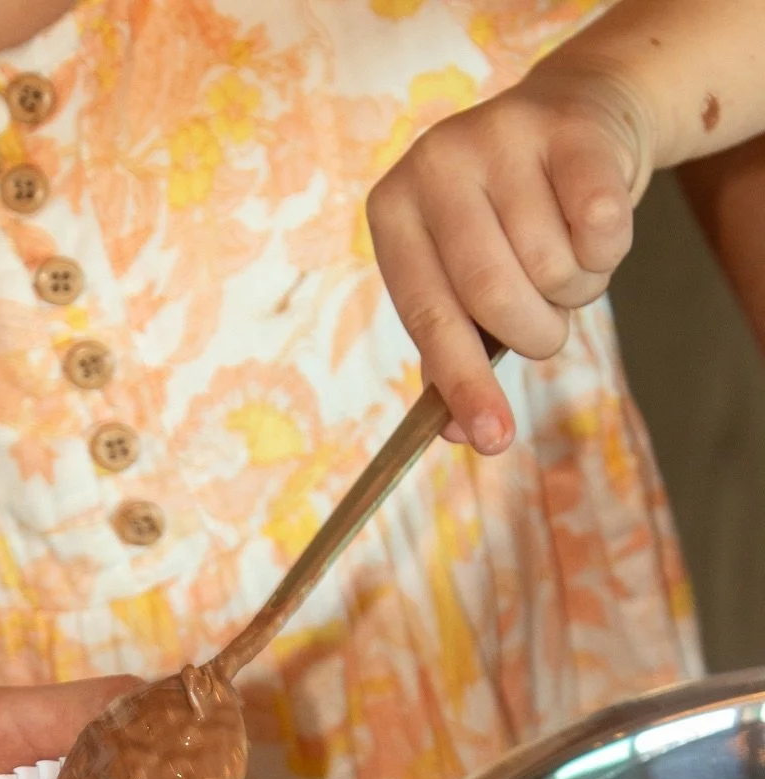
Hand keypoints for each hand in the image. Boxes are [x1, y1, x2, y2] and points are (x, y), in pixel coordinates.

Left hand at [366, 62, 654, 452]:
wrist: (575, 114)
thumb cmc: (507, 221)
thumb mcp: (462, 281)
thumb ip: (453, 353)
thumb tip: (461, 434)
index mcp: (393, 210)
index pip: (427, 315)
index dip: (462, 383)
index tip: (492, 438)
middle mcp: (435, 162)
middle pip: (494, 295)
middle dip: (534, 333)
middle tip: (546, 323)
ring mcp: (501, 132)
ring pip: (553, 265)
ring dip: (575, 289)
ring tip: (568, 256)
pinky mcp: (569, 125)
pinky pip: (601, 225)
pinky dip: (610, 249)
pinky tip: (598, 224)